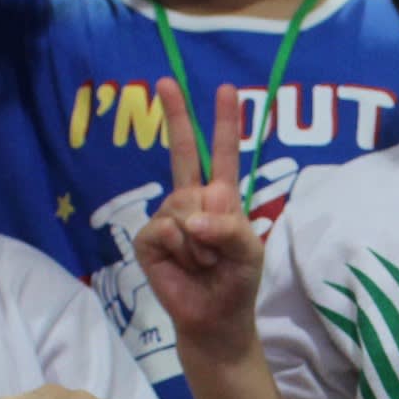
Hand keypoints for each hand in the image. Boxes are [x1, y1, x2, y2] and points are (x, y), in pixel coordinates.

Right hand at [131, 78, 267, 344]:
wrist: (215, 317)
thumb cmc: (236, 281)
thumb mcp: (249, 250)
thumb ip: (228, 227)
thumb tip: (189, 220)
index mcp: (221, 197)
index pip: (224, 154)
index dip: (224, 122)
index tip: (225, 89)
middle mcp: (192, 199)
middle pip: (183, 151)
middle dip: (177, 116)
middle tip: (166, 81)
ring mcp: (167, 216)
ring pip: (183, 206)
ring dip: (201, 241)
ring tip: (206, 261)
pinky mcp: (148, 239)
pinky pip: (166, 230)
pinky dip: (182, 250)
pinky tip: (186, 265)